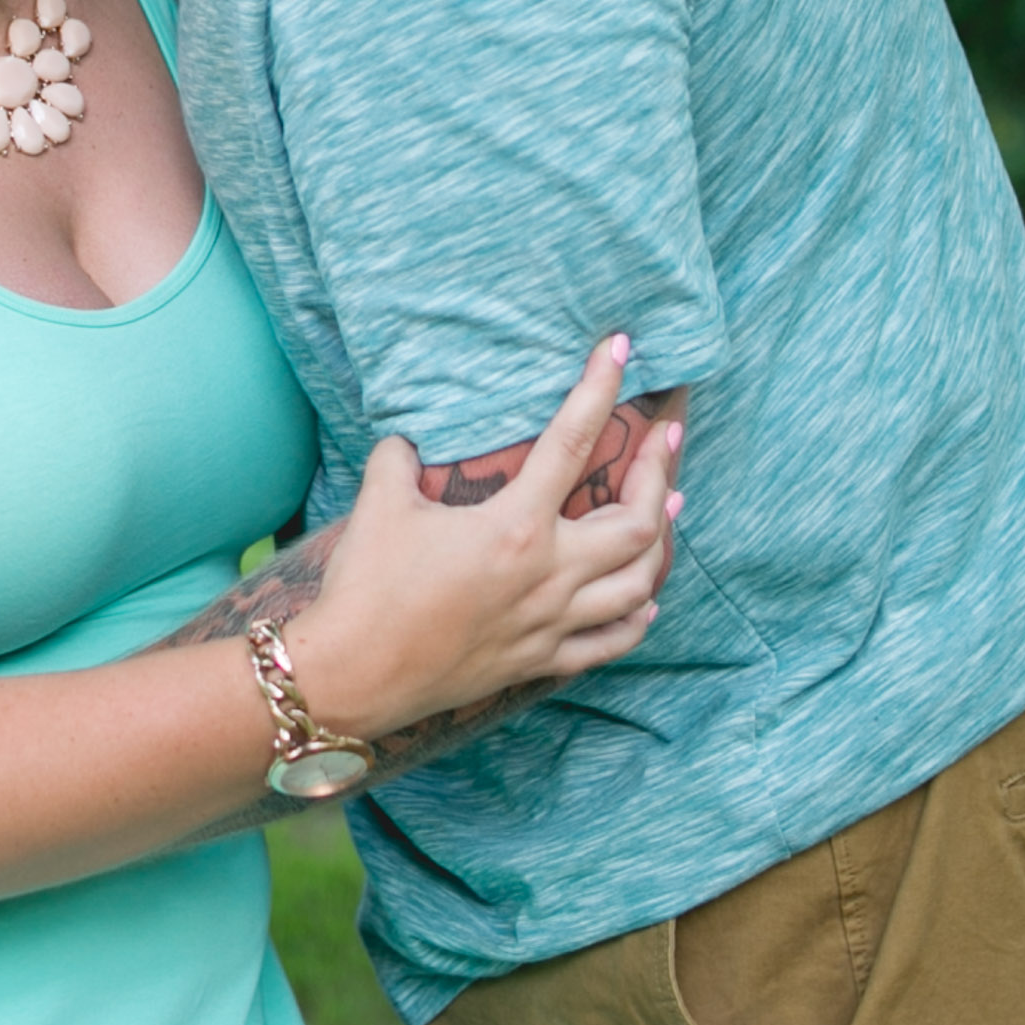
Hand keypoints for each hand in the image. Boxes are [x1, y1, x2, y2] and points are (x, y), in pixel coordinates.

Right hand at [288, 341, 681, 738]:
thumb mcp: (380, 502)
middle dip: (660, 472)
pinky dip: (637, 616)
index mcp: (514, 527)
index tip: (619, 350)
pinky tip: (644, 598)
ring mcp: (550, 623)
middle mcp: (548, 575)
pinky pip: (610, 643)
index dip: (599, 389)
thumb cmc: (367, 586)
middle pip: (636, 522)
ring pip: (639, 583)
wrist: (352, 675)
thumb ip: (401, 458)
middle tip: (666, 437)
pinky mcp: (539, 661)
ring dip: (661, 541)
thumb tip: (408, 442)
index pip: (572, 443)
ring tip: (671, 506)